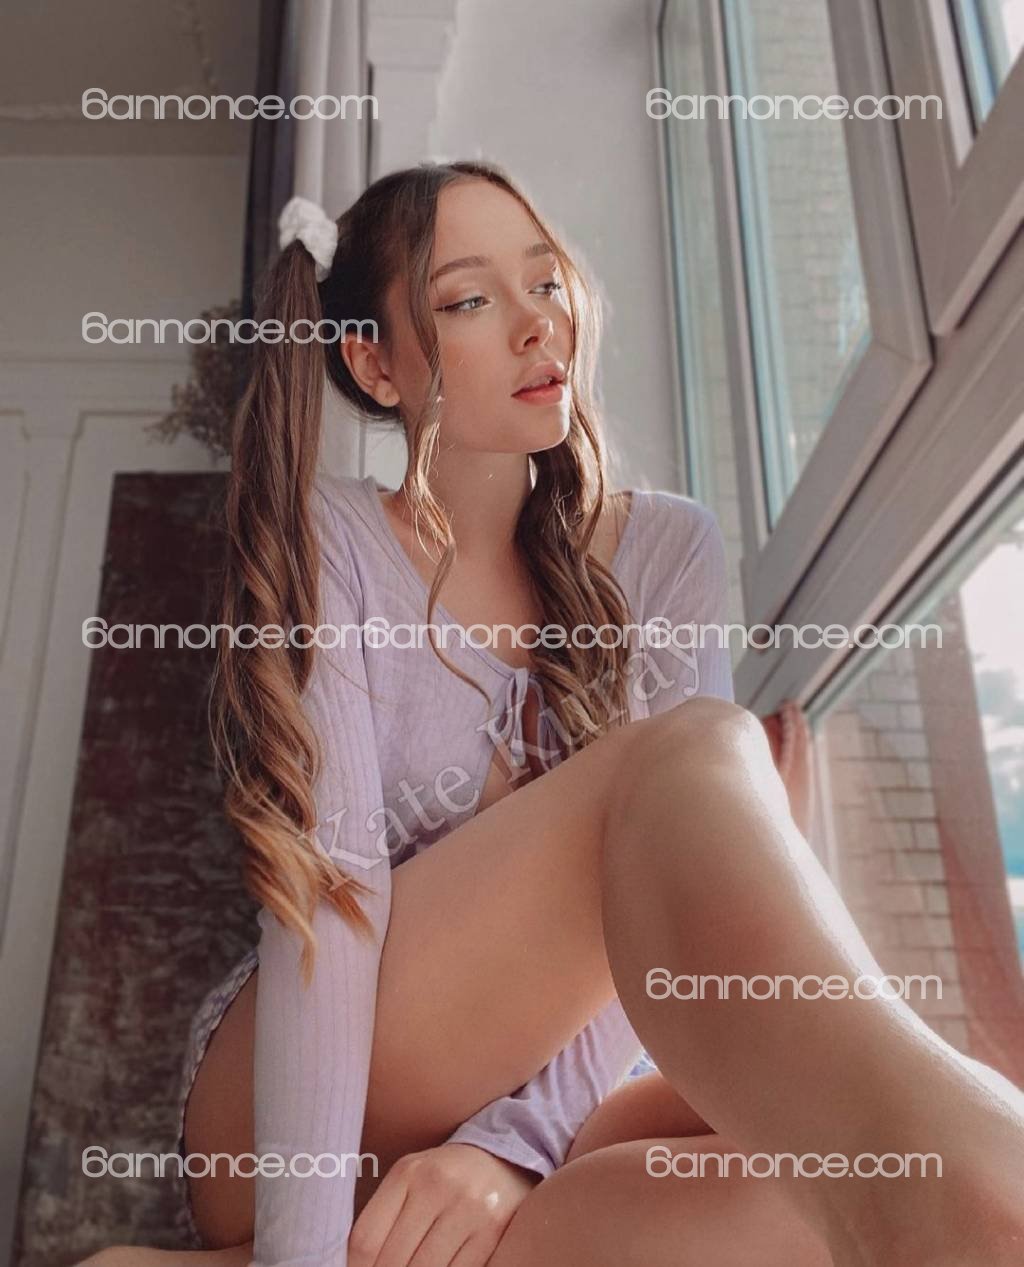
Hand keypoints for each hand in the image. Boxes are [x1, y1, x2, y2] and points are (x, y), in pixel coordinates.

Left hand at [348, 1141, 538, 1266]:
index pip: (366, 1239)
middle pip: (392, 1261)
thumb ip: (383, 1216)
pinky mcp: (491, 1232)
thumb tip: (355, 1263)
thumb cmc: (443, 1177)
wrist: (502, 1161)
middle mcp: (437, 1187)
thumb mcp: (410, 1180)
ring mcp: (467, 1210)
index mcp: (408, 1172)